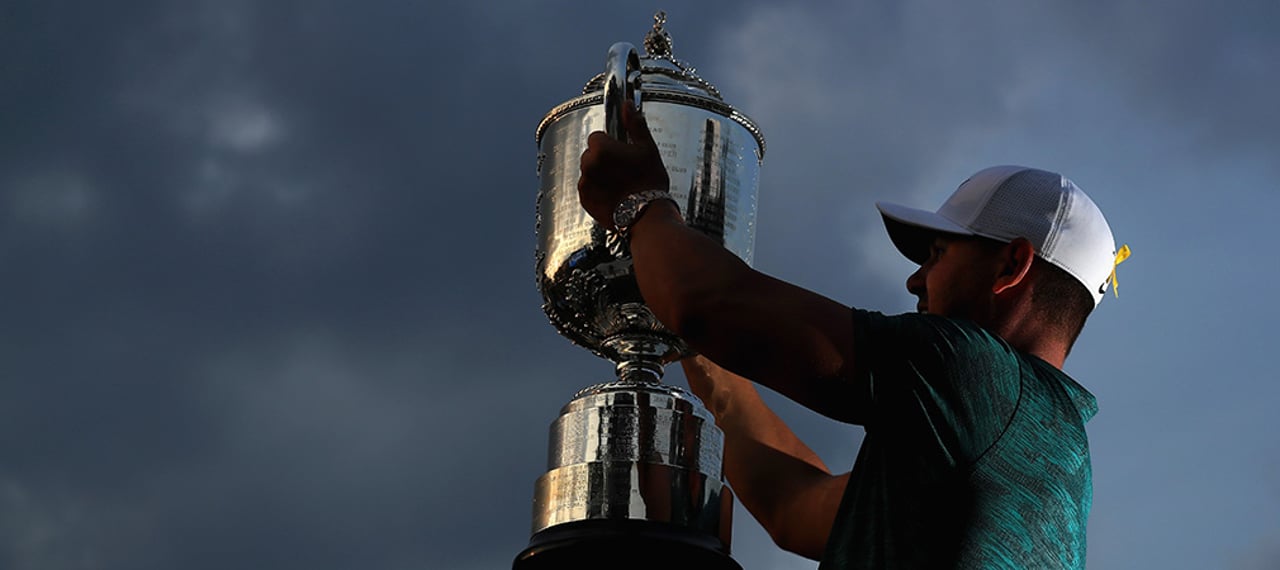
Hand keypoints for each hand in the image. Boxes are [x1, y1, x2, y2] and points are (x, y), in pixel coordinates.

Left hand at [577, 104, 669, 228]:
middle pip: (591, 154)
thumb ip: (634, 124)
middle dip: (603, 160)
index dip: (611, 144)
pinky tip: (614, 195)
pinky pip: (588, 189)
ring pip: (589, 172)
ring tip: (620, 185)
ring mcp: (584, 184)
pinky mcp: (584, 200)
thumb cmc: (650, 181)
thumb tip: (627, 104)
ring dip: (600, 175)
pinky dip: (597, 191)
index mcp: (600, 148)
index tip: (623, 154)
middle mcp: (588, 165)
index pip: (597, 137)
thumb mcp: (647, 148)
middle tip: (623, 171)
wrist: (647, 216)